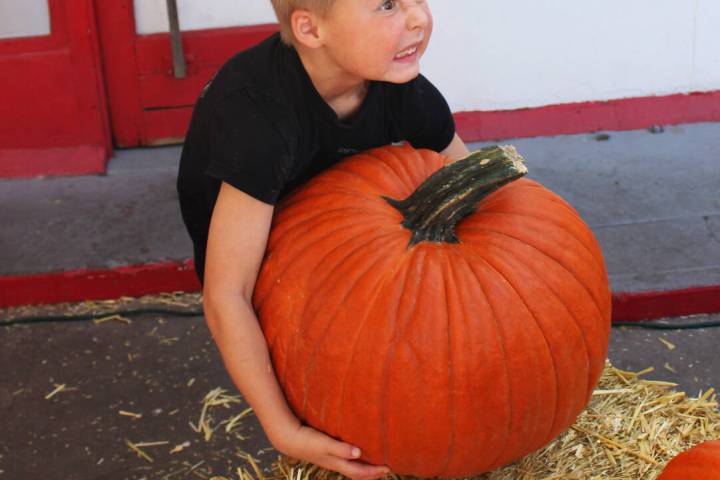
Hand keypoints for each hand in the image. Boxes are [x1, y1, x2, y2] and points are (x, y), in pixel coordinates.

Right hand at [274, 423, 390, 479]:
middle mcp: (336, 463)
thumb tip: (358, 453)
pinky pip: (346, 460)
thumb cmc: (307, 440)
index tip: (388, 468)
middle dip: (373, 472)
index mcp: (337, 463)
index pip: (360, 472)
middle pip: (358, 473)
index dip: (374, 472)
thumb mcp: (324, 444)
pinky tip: (357, 451)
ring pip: (352, 467)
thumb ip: (340, 448)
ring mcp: (331, 459)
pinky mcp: (327, 453)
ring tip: (376, 461)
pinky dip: (356, 459)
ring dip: (365, 467)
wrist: (289, 438)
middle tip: (387, 467)